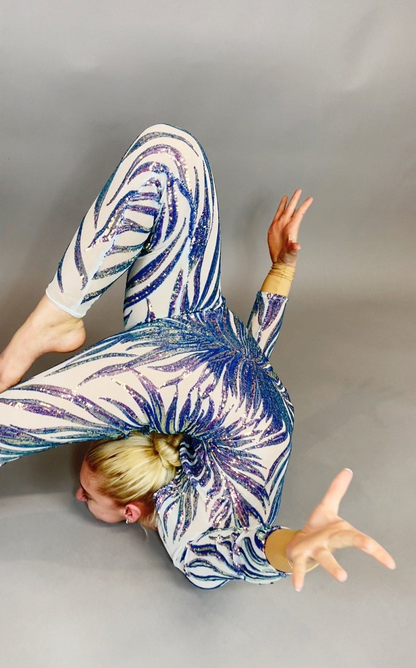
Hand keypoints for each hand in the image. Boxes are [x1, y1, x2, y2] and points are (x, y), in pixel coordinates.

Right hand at [267, 189, 312, 267]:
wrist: (280, 261)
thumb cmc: (288, 257)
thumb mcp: (292, 253)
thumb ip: (294, 248)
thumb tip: (297, 246)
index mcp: (292, 229)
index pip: (299, 214)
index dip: (304, 206)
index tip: (310, 198)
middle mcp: (286, 225)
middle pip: (291, 209)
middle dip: (295, 199)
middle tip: (299, 190)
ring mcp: (280, 227)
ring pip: (284, 212)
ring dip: (286, 203)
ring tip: (288, 196)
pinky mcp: (273, 229)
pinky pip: (276, 216)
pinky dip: (278, 210)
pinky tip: (280, 207)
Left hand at [285, 469, 396, 591]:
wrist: (297, 544)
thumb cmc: (318, 529)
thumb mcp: (327, 506)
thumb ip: (337, 489)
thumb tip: (347, 470)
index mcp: (340, 532)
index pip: (362, 539)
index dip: (377, 550)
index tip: (391, 563)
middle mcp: (331, 542)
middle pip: (349, 542)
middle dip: (362, 544)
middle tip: (372, 549)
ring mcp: (316, 550)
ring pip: (326, 557)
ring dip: (334, 566)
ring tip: (343, 577)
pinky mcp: (300, 555)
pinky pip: (301, 567)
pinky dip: (299, 576)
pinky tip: (297, 587)